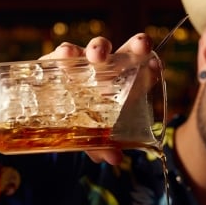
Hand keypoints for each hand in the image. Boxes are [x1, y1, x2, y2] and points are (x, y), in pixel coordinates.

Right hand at [39, 33, 153, 164]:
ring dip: (99, 48)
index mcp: (123, 86)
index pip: (144, 73)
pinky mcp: (59, 61)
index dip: (152, 67)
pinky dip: (66, 52)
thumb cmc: (81, 126)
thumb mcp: (94, 140)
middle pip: (127, 52)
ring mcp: (84, 63)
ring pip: (96, 48)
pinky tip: (66, 56)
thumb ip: (104, 147)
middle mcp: (108, 70)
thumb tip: (115, 158)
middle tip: (142, 46)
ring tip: (96, 56)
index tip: (156, 66)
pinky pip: (64, 53)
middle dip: (136, 45)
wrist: (49, 119)